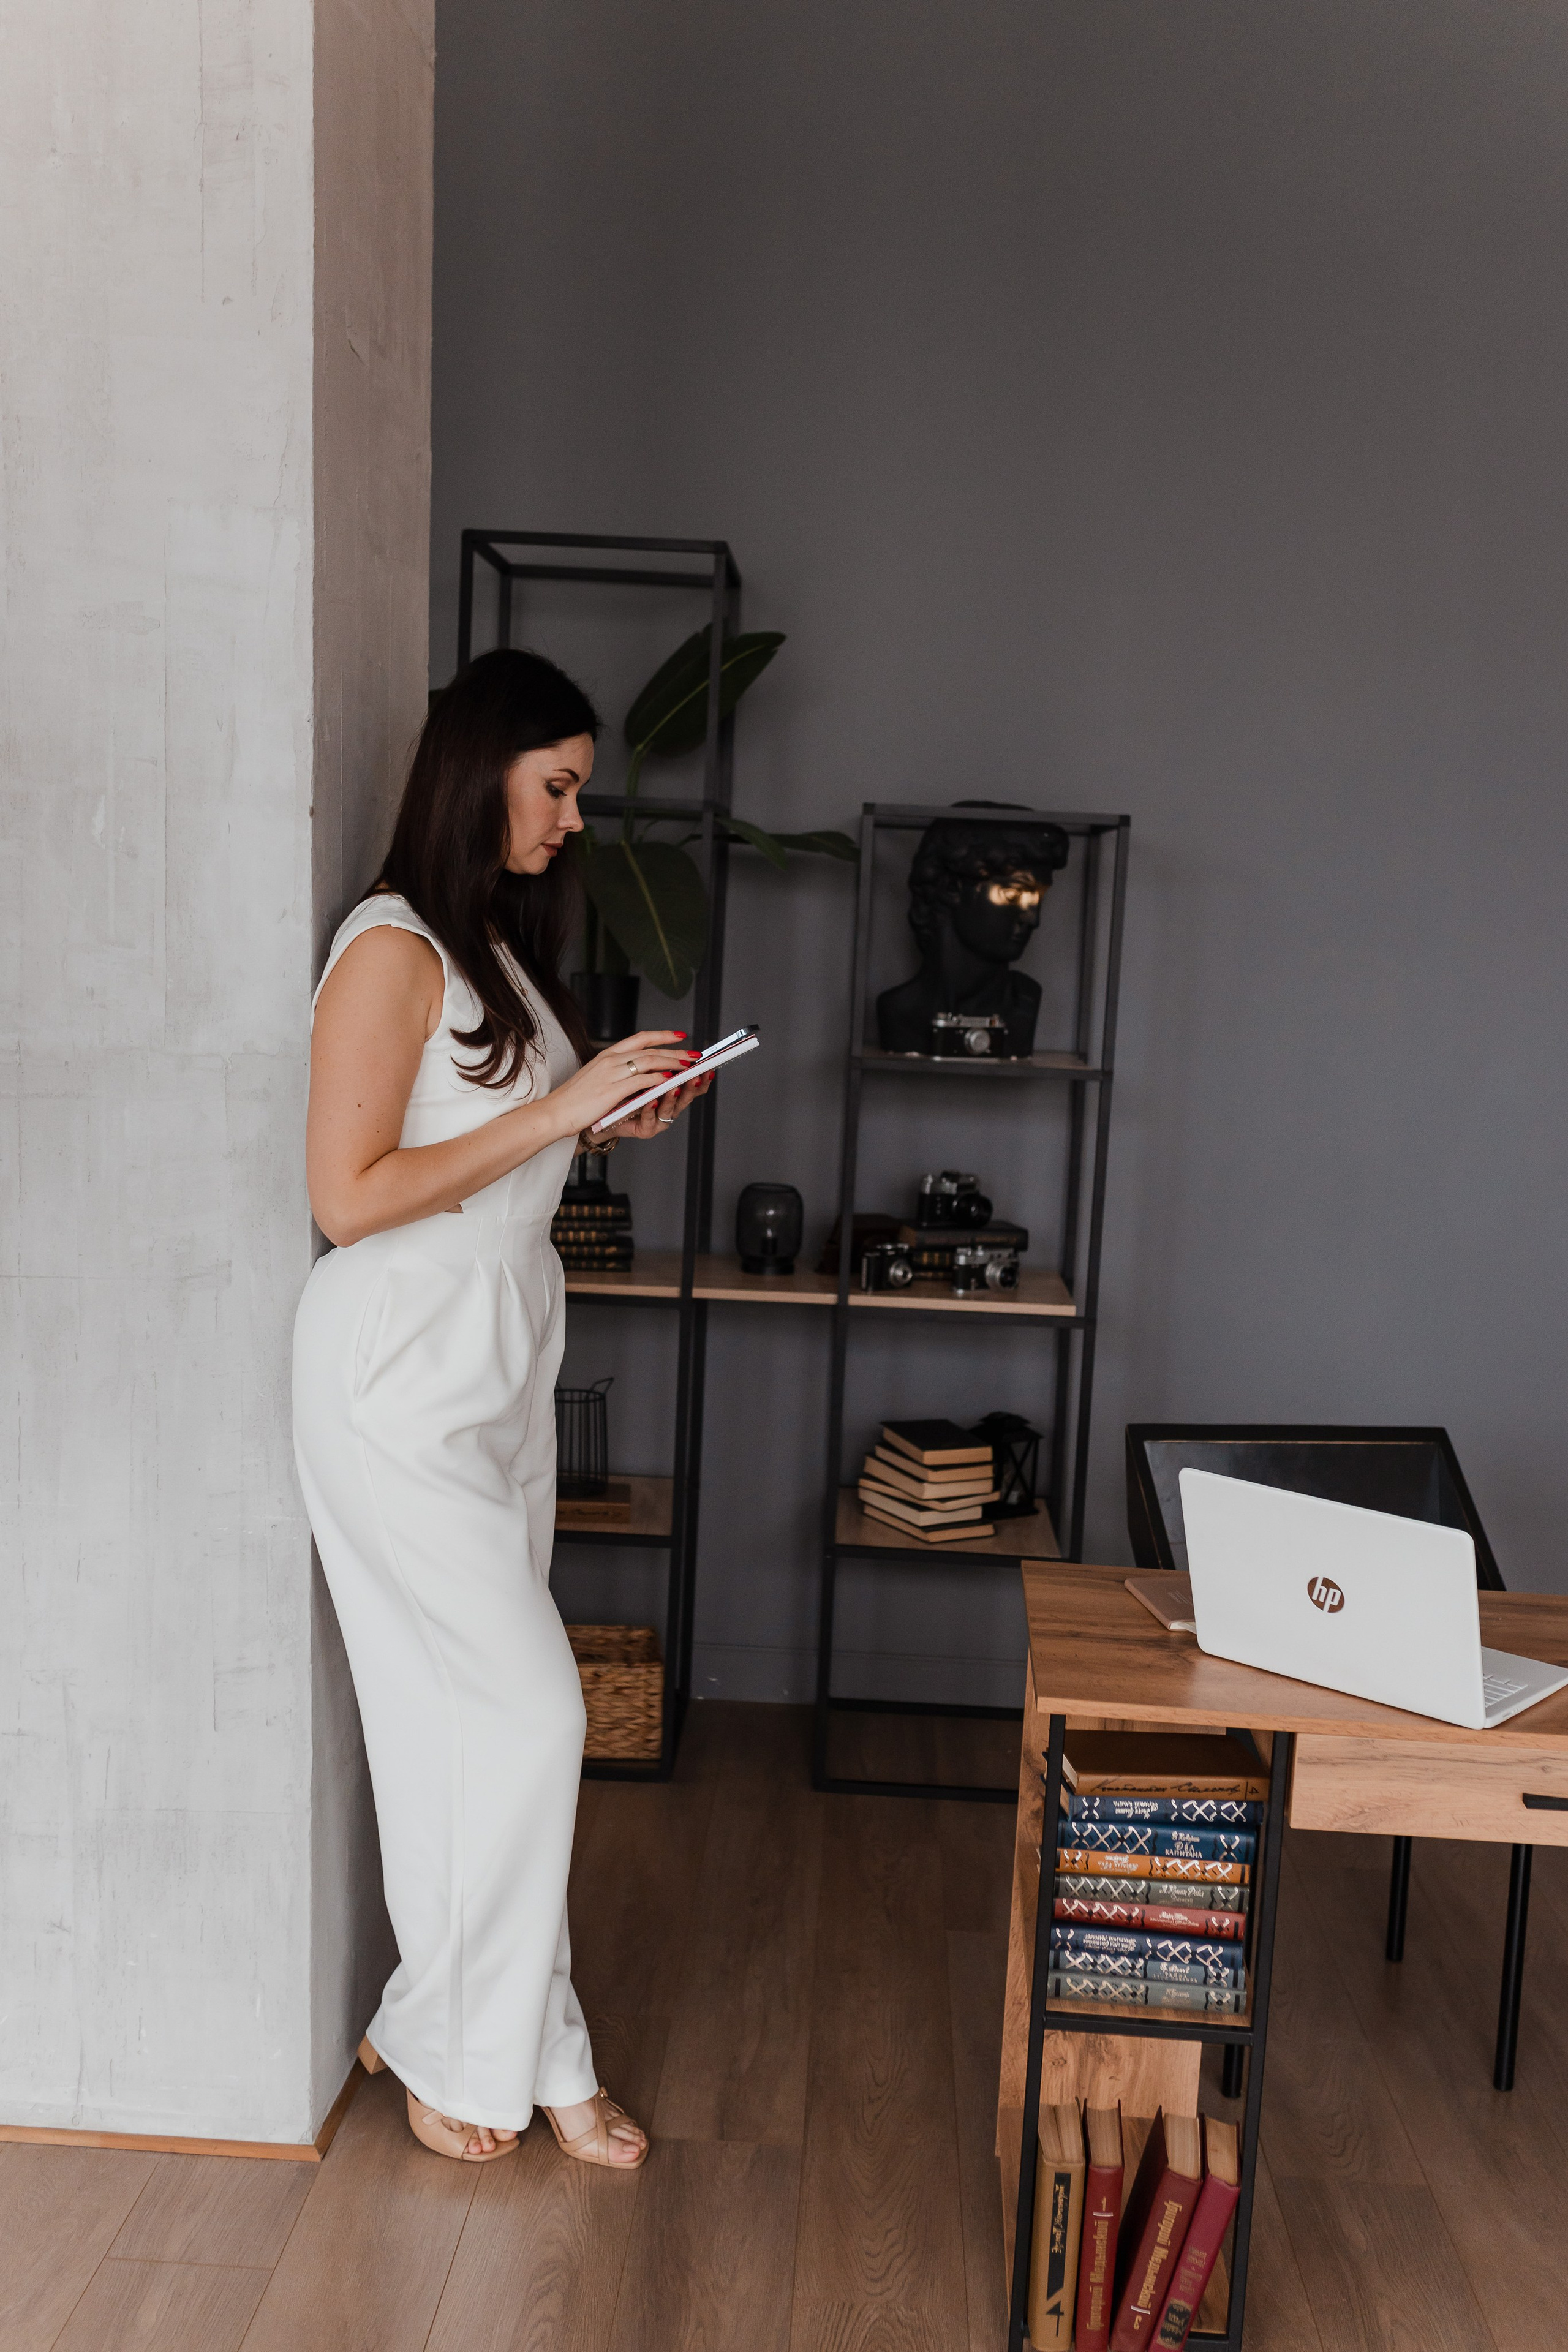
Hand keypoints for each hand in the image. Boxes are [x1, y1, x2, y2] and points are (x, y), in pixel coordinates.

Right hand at [546, 1031, 696, 1141]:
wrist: (555, 1112)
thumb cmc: (574, 1099)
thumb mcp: (596, 1077)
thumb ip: (615, 1072)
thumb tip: (637, 1073)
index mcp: (607, 1055)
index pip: (640, 1038)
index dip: (661, 1035)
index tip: (679, 1035)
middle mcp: (610, 1060)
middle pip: (649, 1049)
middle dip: (675, 1050)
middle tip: (694, 1053)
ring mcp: (611, 1074)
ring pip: (649, 1062)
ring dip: (672, 1063)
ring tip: (688, 1066)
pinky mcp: (613, 1090)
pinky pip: (642, 1081)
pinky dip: (658, 1079)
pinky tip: (670, 1081)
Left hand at [596, 1066, 714, 1141]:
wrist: (602, 1115)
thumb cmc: (622, 1094)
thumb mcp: (641, 1075)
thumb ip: (656, 1065)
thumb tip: (672, 1047)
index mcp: (669, 1093)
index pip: (691, 1086)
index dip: (701, 1077)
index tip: (707, 1066)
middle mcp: (667, 1107)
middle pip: (685, 1098)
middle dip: (692, 1086)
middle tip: (697, 1075)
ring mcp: (657, 1120)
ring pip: (669, 1109)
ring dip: (673, 1097)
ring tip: (675, 1087)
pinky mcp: (644, 1129)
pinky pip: (649, 1120)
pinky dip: (651, 1110)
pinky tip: (651, 1100)